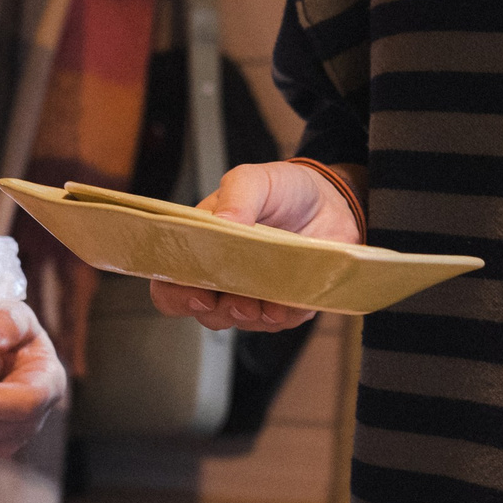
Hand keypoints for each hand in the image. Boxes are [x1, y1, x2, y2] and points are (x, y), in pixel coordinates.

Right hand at [147, 160, 362, 330]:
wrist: (332, 202)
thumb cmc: (284, 189)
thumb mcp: (256, 179)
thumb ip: (237, 195)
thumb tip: (220, 223)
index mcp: (202, 245)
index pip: (170, 281)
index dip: (175, 294)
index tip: (198, 293)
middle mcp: (222, 276)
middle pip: (201, 310)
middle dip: (216, 311)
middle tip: (237, 300)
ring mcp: (252, 294)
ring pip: (238, 322)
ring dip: (250, 316)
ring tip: (267, 301)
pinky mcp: (283, 305)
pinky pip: (278, 323)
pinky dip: (283, 316)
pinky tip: (291, 300)